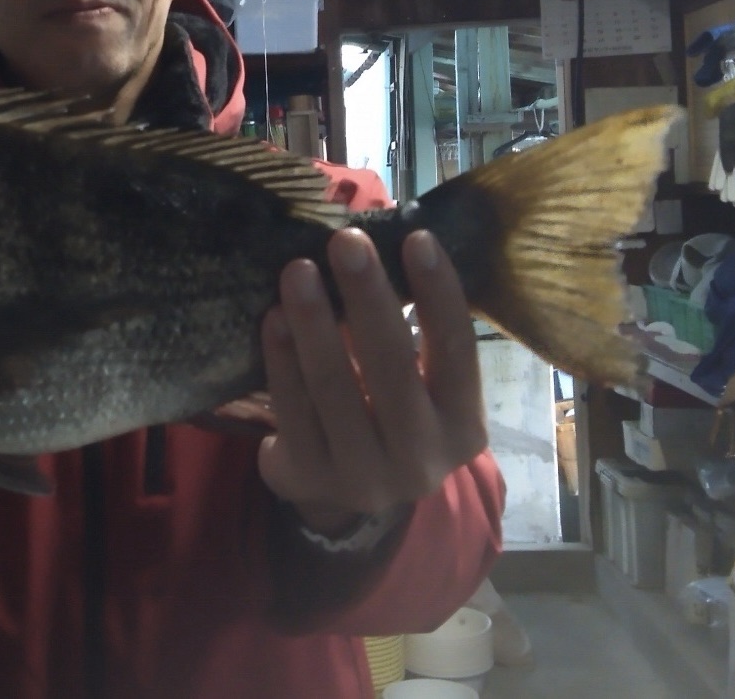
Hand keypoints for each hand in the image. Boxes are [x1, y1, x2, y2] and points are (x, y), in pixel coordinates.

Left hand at [256, 228, 487, 535]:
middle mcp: (421, 458)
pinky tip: (273, 318)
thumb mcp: (417, 388)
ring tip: (298, 269)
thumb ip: (408, 331)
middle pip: (392, 368)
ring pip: (335, 388)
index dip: (440, 295)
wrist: (341, 495)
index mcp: (462, 426)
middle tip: (346, 240)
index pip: (456, 352)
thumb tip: (377, 243)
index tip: (417, 238)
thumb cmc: (385, 416)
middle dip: (368, 298)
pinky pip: (292, 408)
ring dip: (315, 323)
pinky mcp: (308, 477)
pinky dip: (281, 359)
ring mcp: (363, 475)